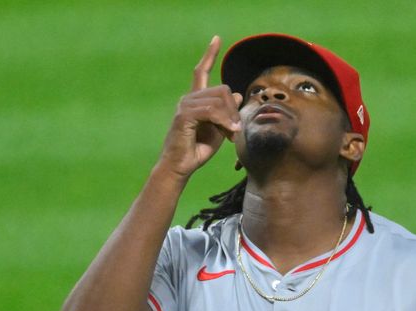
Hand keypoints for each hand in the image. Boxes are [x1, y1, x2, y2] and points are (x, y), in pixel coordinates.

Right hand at [156, 36, 243, 180]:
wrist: (180, 167)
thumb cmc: (197, 150)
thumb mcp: (218, 129)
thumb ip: (226, 112)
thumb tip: (235, 94)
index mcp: (196, 100)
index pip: (202, 71)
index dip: (210, 54)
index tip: (217, 38)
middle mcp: (188, 98)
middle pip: (222, 90)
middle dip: (233, 111)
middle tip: (235, 131)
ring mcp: (185, 105)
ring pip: (219, 100)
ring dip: (230, 119)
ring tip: (231, 135)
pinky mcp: (184, 115)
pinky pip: (211, 111)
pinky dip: (223, 122)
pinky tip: (228, 133)